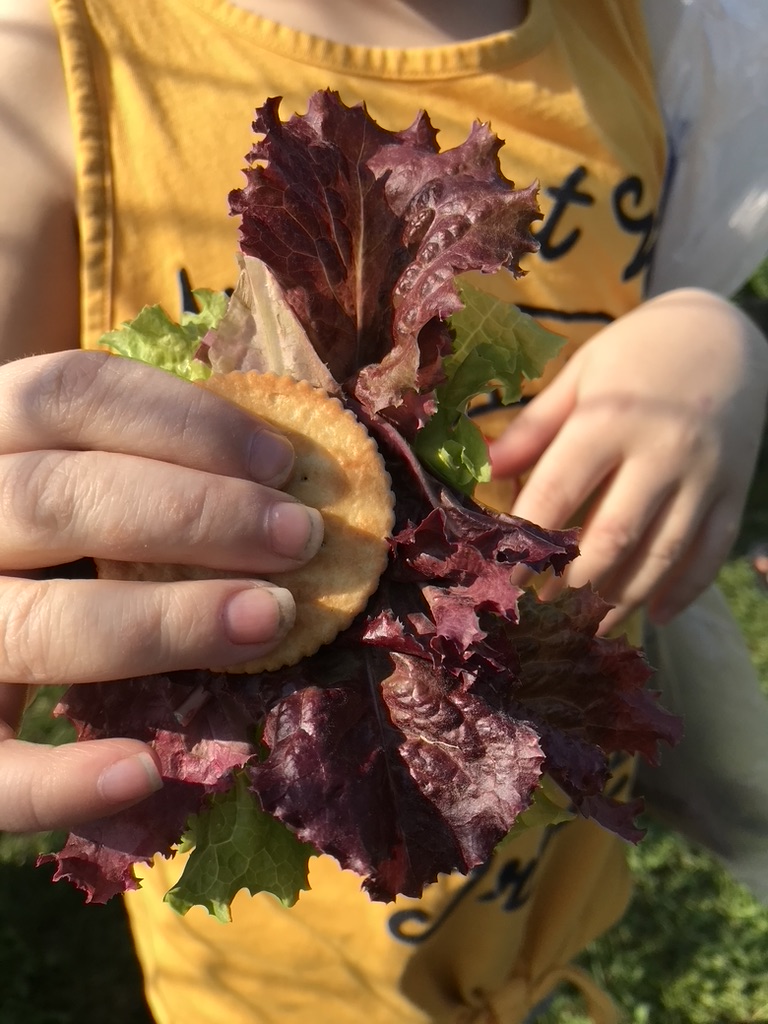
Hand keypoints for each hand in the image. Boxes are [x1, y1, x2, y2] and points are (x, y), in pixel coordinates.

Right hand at [0, 350, 323, 830]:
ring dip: (164, 624)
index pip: (68, 395)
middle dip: (196, 516)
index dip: (183, 421)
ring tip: (272, 620)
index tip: (282, 460)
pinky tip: (143, 774)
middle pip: (58, 498)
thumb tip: (285, 469)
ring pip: (38, 624)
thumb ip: (131, 458)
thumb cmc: (39, 530)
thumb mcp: (63, 470)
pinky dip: (57, 781)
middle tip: (302, 539)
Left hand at [490, 288, 767, 633]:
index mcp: (612, 418)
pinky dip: (686, 590)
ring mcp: (705, 474)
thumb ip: (536, 425)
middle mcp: (662, 450)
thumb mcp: (582, 373)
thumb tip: (486, 467)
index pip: (559, 491)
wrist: (727, 332)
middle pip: (614, 534)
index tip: (504, 579)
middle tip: (544, 607)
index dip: (528, 541)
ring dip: (624, 597)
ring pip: (664, 553)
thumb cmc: (637, 352)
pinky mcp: (735, 489)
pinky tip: (656, 615)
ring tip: (589, 624)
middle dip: (574, 580)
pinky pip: (711, 550)